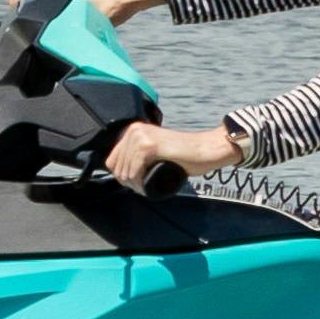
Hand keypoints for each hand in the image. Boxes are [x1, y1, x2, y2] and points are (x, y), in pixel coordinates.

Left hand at [99, 118, 246, 185]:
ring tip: (146, 188)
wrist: (207, 149)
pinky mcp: (149, 146)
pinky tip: (145, 187)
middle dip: (127, 182)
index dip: (121, 175)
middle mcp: (135, 130)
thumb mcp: (156, 150)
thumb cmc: (186, 154)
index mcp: (134, 130)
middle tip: (143, 188)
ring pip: (124, 171)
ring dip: (133, 185)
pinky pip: (133, 172)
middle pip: (116, 167)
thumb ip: (139, 156)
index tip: (135, 183)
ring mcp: (141, 137)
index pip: (112, 159)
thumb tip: (121, 174)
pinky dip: (138, 183)